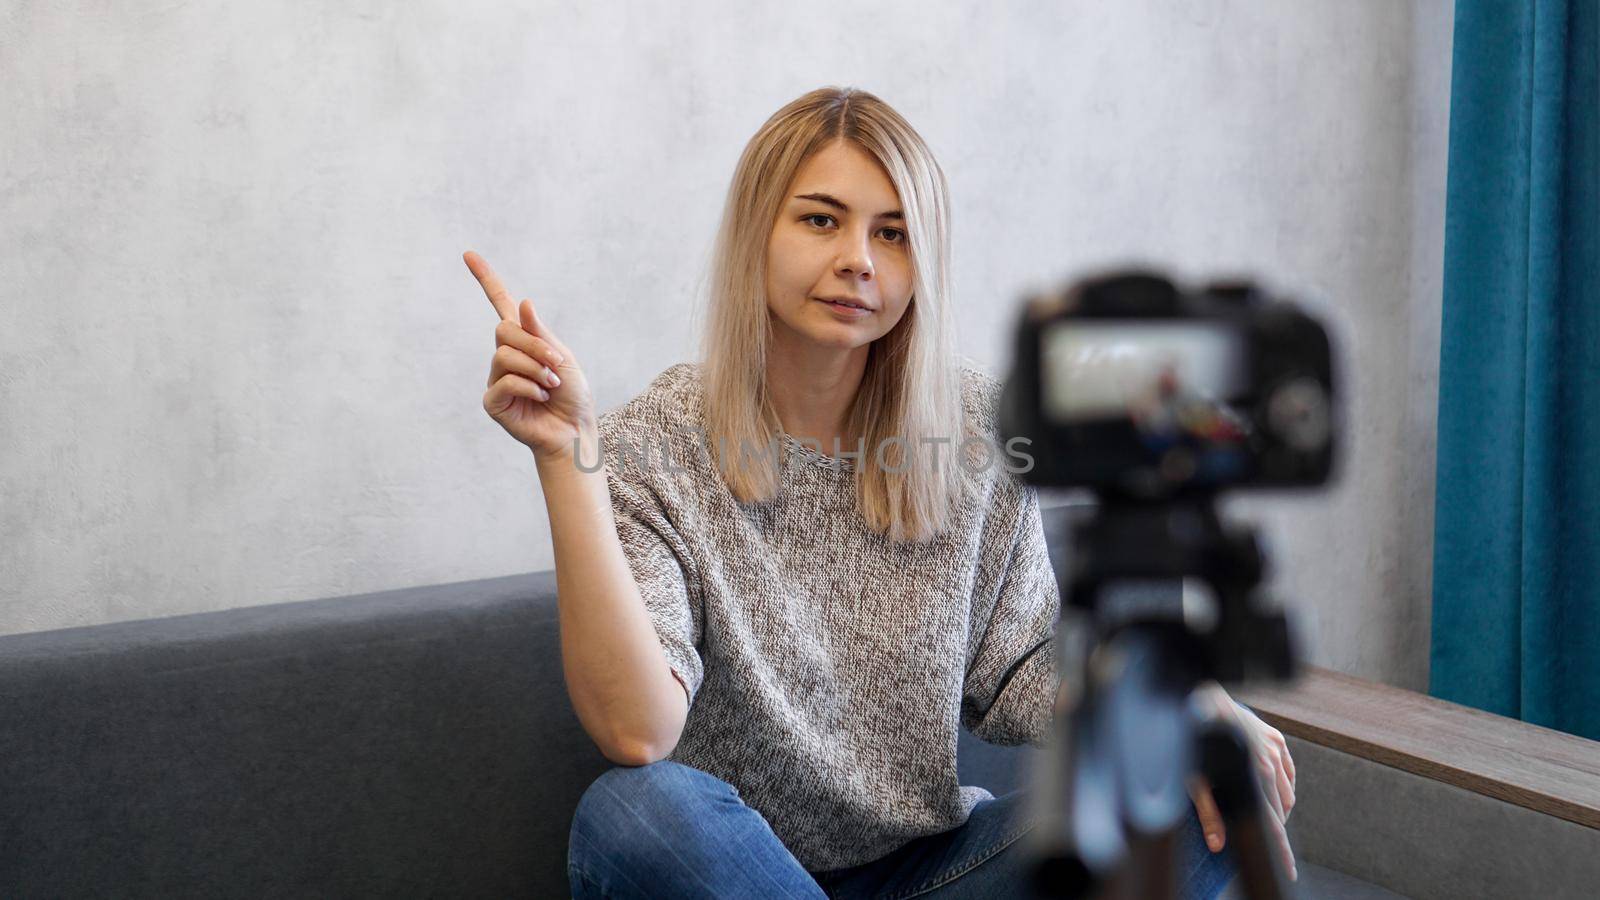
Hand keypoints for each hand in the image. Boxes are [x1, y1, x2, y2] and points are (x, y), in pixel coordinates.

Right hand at [465, 250, 594, 459]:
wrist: (573, 430)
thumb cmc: (572, 395)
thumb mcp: (563, 357)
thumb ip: (541, 334)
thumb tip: (525, 303)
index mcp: (524, 340)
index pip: (501, 303)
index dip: (486, 279)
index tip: (469, 254)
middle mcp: (505, 356)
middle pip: (504, 330)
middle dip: (535, 346)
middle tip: (557, 365)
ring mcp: (496, 378)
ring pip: (505, 356)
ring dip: (536, 369)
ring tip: (551, 384)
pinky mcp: (493, 401)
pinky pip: (506, 381)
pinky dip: (530, 387)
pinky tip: (540, 397)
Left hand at [1186, 682, 1297, 881]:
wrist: (1197, 696)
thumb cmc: (1191, 738)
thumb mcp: (1195, 780)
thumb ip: (1209, 814)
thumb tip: (1217, 844)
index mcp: (1255, 777)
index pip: (1272, 825)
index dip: (1280, 851)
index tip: (1288, 871)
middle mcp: (1271, 763)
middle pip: (1282, 811)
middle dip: (1276, 830)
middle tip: (1269, 847)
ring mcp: (1276, 747)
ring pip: (1288, 792)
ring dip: (1278, 808)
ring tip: (1262, 815)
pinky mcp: (1276, 737)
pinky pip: (1288, 771)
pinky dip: (1283, 785)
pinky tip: (1271, 790)